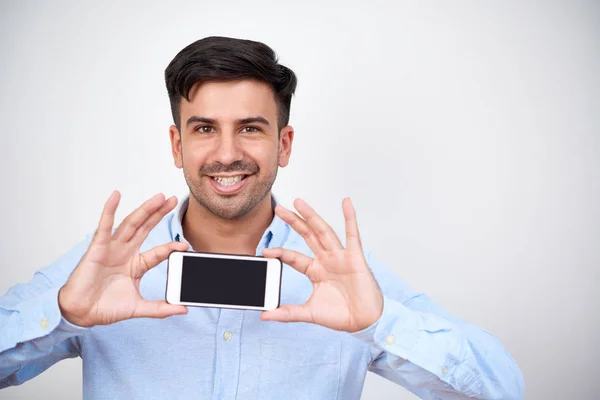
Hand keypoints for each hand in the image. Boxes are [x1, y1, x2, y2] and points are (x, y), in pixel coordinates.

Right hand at [58, 191, 189, 326]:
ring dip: (144, 209)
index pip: (158, 252)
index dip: (171, 247)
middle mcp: (126, 252)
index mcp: (136, 265)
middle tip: (172, 200)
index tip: (185, 245)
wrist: (81, 314)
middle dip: (159, 214)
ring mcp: (112, 248)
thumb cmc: (105, 308)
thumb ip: (160, 309)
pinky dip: (109, 210)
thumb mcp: (139, 307)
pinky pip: (104, 226)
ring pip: (131, 224)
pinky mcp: (98, 247)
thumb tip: (183, 309)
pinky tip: (115, 196)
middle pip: (146, 229)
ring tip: (158, 197)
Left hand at [260, 198, 382, 332]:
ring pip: (323, 231)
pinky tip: (346, 202)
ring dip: (312, 216)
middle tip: (280, 208)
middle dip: (294, 222)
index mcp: (315, 271)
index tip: (266, 251)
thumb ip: (287, 313)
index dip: (280, 253)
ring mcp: (340, 257)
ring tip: (299, 202)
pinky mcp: (355, 257)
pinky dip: (350, 218)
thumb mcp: (309, 313)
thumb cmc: (342, 315)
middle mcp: (326, 260)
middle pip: (307, 236)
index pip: (294, 257)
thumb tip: (264, 316)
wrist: (365, 322)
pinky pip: (353, 235)